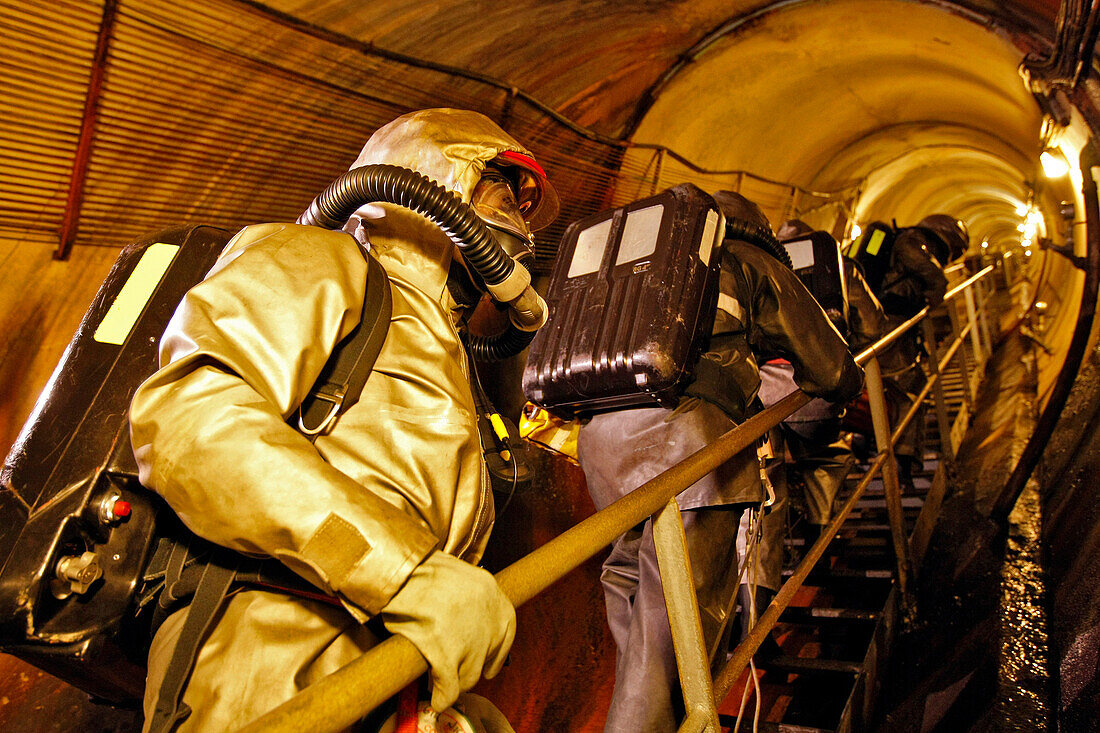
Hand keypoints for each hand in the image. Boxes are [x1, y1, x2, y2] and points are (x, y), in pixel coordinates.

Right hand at [380, 551, 514, 710]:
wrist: (403, 574)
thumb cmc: (424, 572)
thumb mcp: (461, 578)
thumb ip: (471, 600)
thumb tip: (467, 622)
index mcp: (495, 598)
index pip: (506, 634)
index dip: (495, 653)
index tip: (489, 665)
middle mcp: (489, 622)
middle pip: (485, 658)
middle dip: (470, 666)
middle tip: (455, 667)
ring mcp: (471, 642)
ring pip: (469, 677)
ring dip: (455, 680)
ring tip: (440, 678)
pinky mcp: (448, 657)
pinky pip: (450, 689)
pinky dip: (442, 697)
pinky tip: (437, 700)